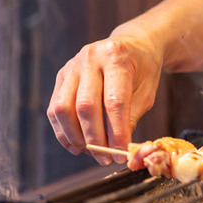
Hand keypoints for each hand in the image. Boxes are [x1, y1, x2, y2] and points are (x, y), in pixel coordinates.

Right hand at [47, 33, 163, 164]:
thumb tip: (118, 148)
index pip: (114, 101)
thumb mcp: (147, 90)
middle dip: (95, 138)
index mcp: (117, 57)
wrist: (133, 43)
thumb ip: (131, 116)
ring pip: (64, 108)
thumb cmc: (143, 68)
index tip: (120, 153)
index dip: (116, 131)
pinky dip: (63, 131)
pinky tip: (76, 145)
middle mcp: (90, 58)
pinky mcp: (61, 75)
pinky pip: (55, 108)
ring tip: (91, 153)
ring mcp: (72, 66)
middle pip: (86, 106)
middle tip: (106, 158)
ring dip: (76, 137)